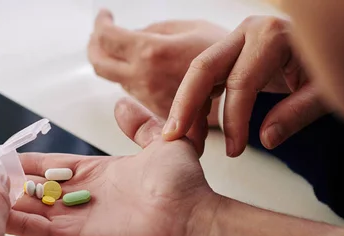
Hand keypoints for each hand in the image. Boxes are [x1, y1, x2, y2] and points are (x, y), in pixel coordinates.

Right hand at [7, 98, 219, 235]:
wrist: (189, 221)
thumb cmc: (180, 186)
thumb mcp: (162, 143)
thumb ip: (139, 125)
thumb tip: (122, 105)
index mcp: (97, 176)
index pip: (54, 166)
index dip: (30, 163)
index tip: (5, 156)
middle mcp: (82, 199)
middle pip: (37, 190)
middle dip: (10, 183)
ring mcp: (75, 222)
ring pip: (30, 211)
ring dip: (6, 203)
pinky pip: (35, 231)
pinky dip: (14, 223)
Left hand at [88, 10, 227, 135]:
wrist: (248, 86)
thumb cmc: (225, 50)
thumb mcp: (187, 27)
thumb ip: (153, 30)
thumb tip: (131, 35)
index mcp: (150, 53)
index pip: (106, 38)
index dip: (100, 23)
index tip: (104, 16)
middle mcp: (144, 80)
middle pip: (100, 63)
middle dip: (95, 46)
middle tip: (101, 34)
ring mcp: (148, 99)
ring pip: (115, 78)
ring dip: (113, 62)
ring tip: (124, 47)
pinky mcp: (156, 112)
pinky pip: (133, 92)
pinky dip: (131, 77)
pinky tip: (144, 67)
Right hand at [163, 16, 328, 156]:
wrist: (340, 39)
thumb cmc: (338, 62)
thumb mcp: (326, 91)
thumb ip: (296, 114)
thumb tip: (264, 139)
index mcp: (272, 36)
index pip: (240, 84)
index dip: (234, 122)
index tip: (234, 151)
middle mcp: (249, 31)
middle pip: (202, 69)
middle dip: (185, 106)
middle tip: (174, 139)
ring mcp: (239, 38)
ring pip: (199, 72)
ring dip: (186, 106)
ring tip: (181, 140)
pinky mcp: (235, 50)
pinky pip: (208, 75)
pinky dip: (197, 101)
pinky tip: (193, 126)